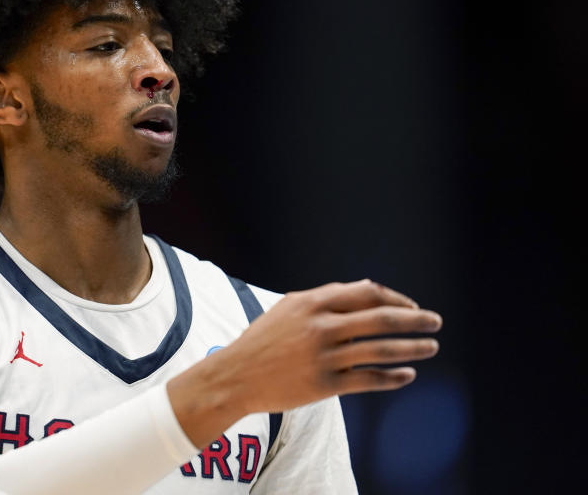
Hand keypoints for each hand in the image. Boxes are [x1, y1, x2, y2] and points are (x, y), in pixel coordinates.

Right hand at [226, 279, 441, 413]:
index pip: (367, 293)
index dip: (395, 299)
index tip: (412, 306)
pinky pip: (368, 379)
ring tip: (431, 347)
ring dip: (412, 348)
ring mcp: (324, 357)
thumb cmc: (265, 339)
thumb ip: (325, 298)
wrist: (237, 375)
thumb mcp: (289, 308)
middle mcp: (321, 327)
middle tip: (436, 322)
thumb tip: (367, 288)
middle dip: (414, 319)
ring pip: (380, 350)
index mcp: (313, 303)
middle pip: (380, 319)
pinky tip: (407, 376)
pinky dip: (392, 377)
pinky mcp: (325, 384)